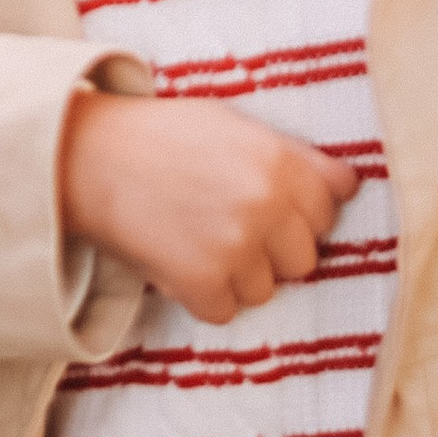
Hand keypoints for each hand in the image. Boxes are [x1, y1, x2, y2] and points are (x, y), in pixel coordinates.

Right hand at [59, 91, 359, 323]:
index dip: (301, 209)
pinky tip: (179, 263)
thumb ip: (292, 157)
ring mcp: (237, 248)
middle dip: (275, 249)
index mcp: (281, 162)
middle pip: (306, 257)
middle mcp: (268, 206)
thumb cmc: (161, 135)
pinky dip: (204, 297)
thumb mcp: (234, 125)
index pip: (332, 205)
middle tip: (230, 229)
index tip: (271, 206)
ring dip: (238, 275)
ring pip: (267, 289)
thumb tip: (347, 186)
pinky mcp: (203, 284)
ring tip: (198, 242)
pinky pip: (226, 311)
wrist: (90, 157)